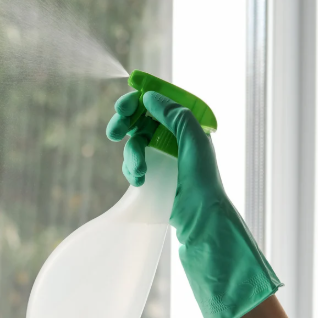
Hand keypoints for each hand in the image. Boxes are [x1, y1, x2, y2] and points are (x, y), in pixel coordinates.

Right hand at [106, 90, 281, 317]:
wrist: (201, 219)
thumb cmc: (203, 180)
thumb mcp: (194, 140)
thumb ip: (174, 114)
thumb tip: (149, 97)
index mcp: (187, 125)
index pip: (158, 102)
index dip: (139, 100)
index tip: (124, 106)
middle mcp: (174, 138)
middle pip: (140, 119)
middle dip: (125, 124)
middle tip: (114, 132)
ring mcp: (162, 157)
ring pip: (134, 142)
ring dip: (131, 154)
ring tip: (139, 171)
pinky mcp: (153, 175)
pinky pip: (133, 163)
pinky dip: (132, 169)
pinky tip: (139, 181)